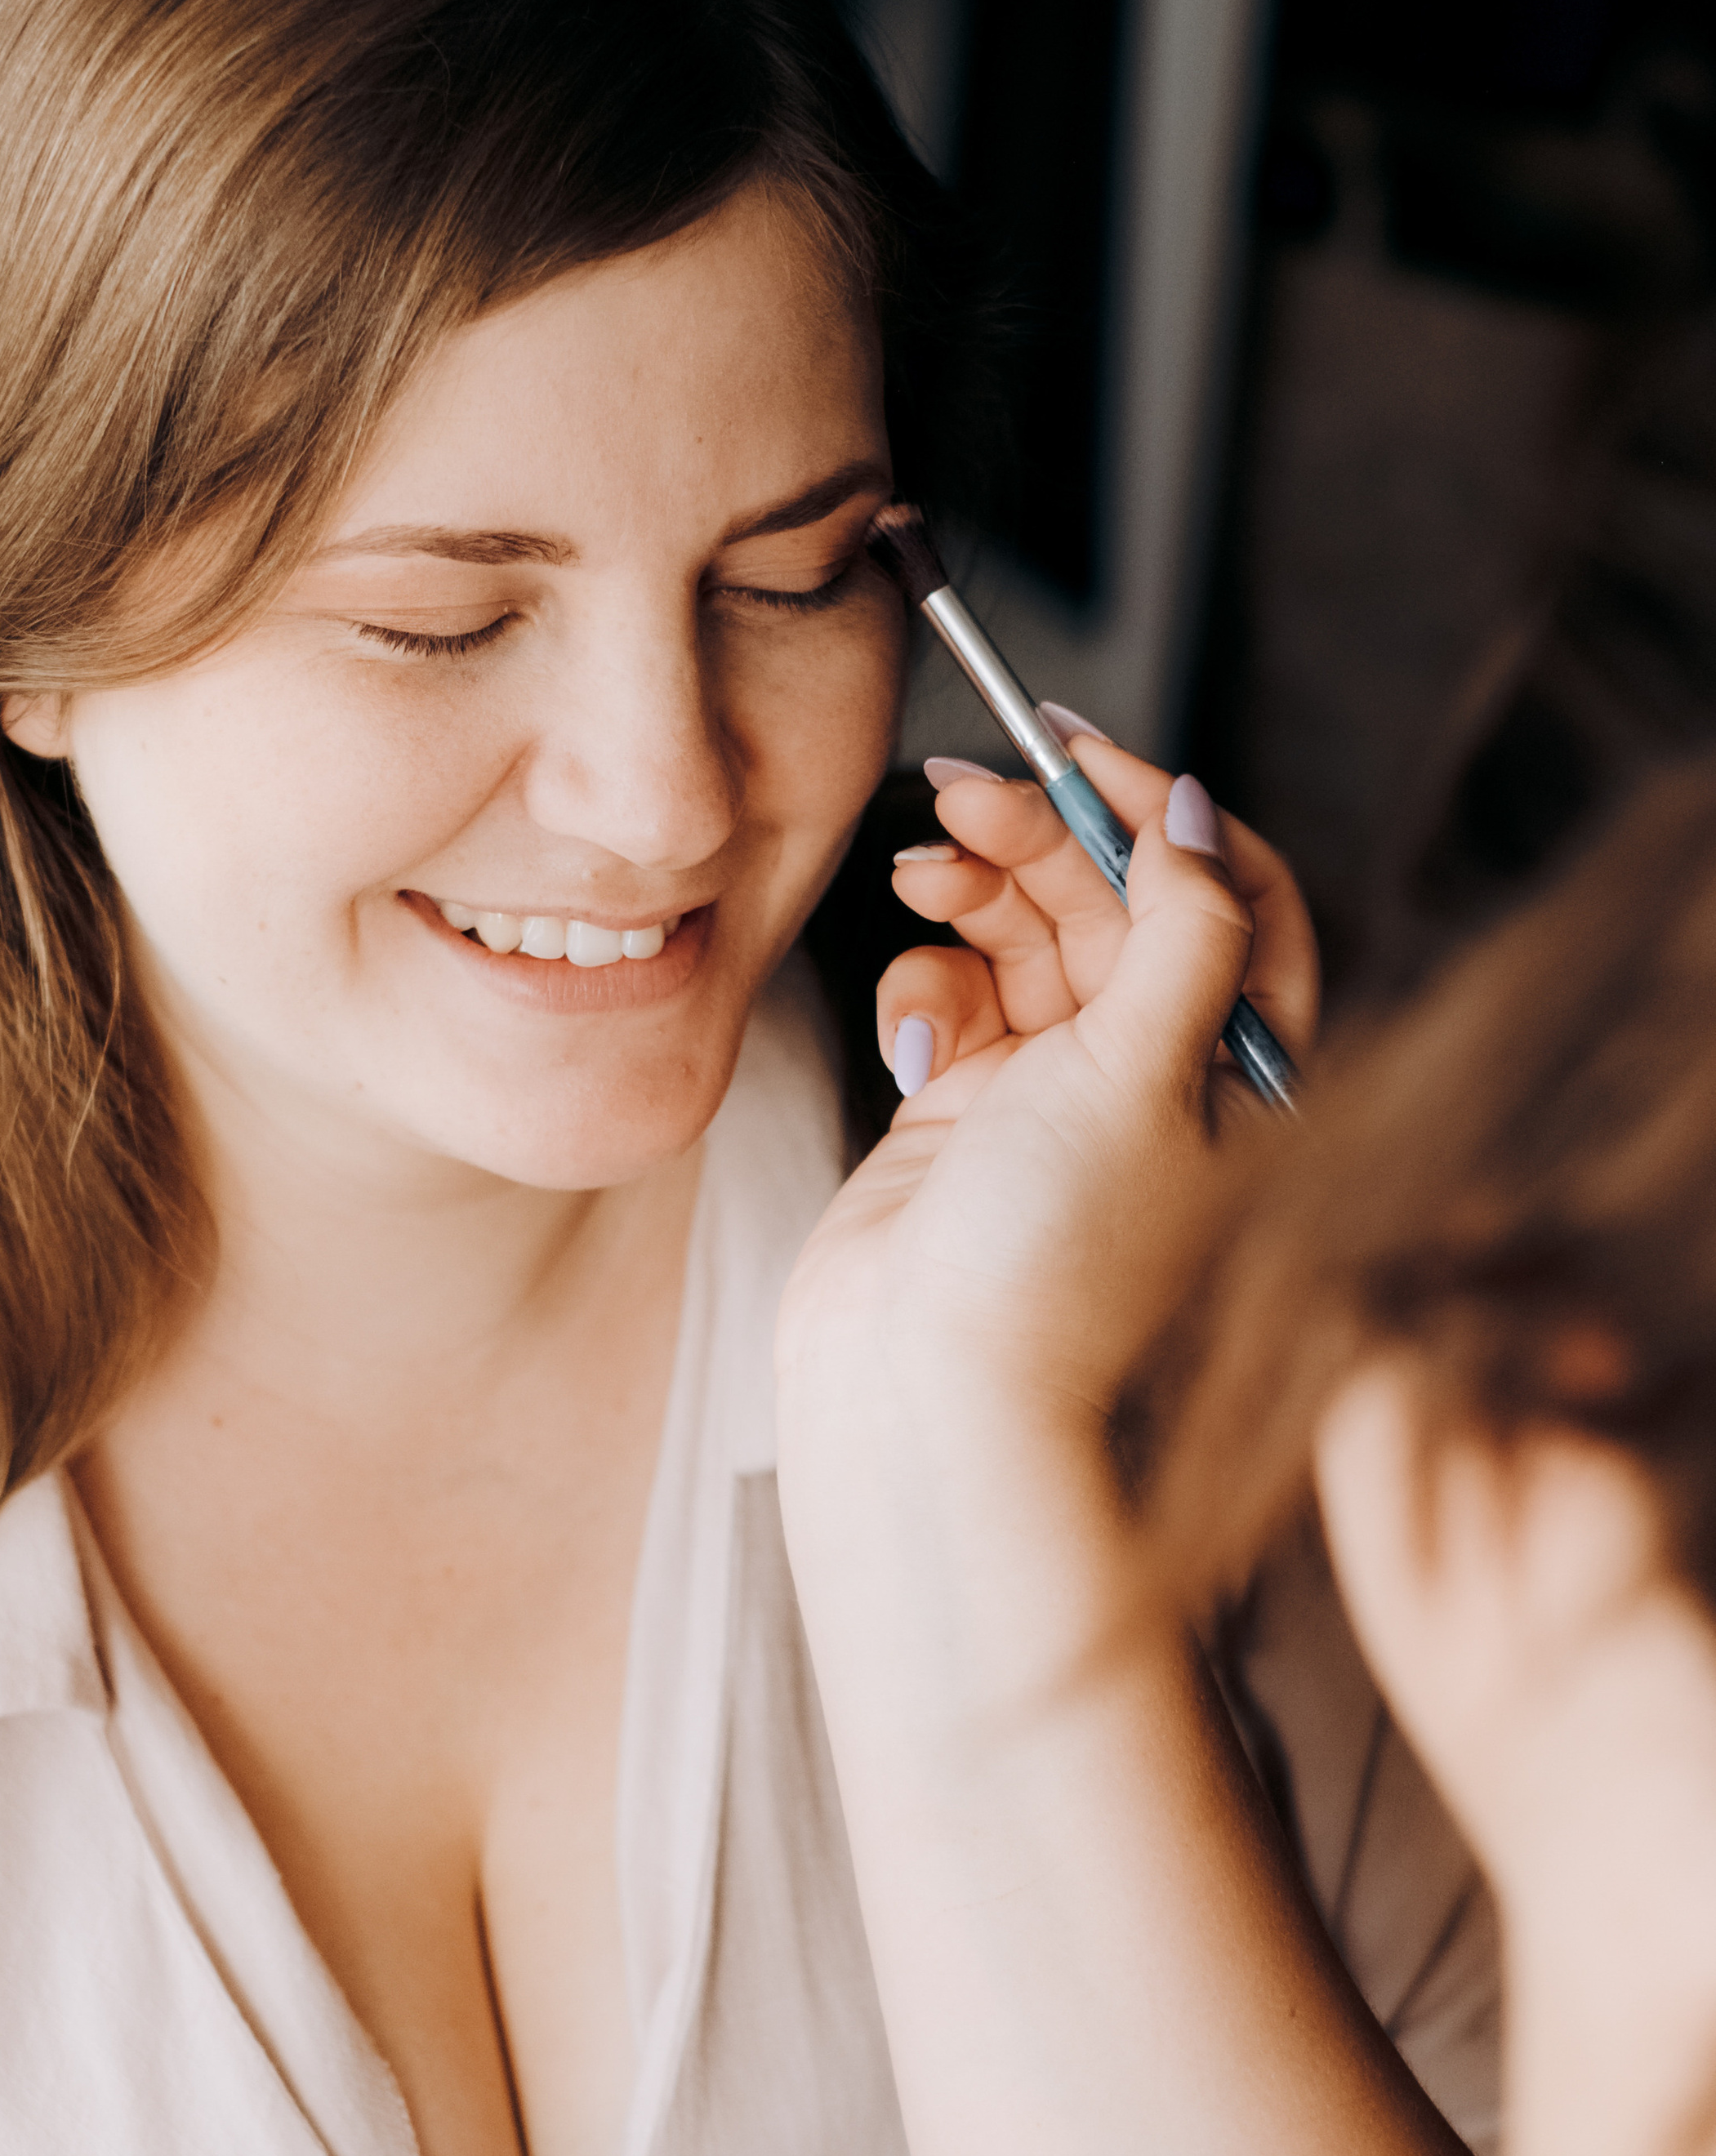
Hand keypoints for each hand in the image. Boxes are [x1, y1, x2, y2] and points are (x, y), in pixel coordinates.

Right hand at [778, 740, 1317, 1512]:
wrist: (925, 1404)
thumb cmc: (1052, 1267)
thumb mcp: (1147, 1074)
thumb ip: (1186, 928)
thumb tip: (1201, 815)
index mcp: (1242, 1074)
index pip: (1237, 896)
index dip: (1169, 813)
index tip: (1084, 751)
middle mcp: (1159, 1080)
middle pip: (1121, 903)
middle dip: (1046, 836)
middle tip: (969, 789)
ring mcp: (1057, 1096)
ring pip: (1030, 940)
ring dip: (978, 891)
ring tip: (926, 868)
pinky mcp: (966, 1116)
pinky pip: (954, 1003)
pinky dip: (927, 988)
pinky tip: (912, 1027)